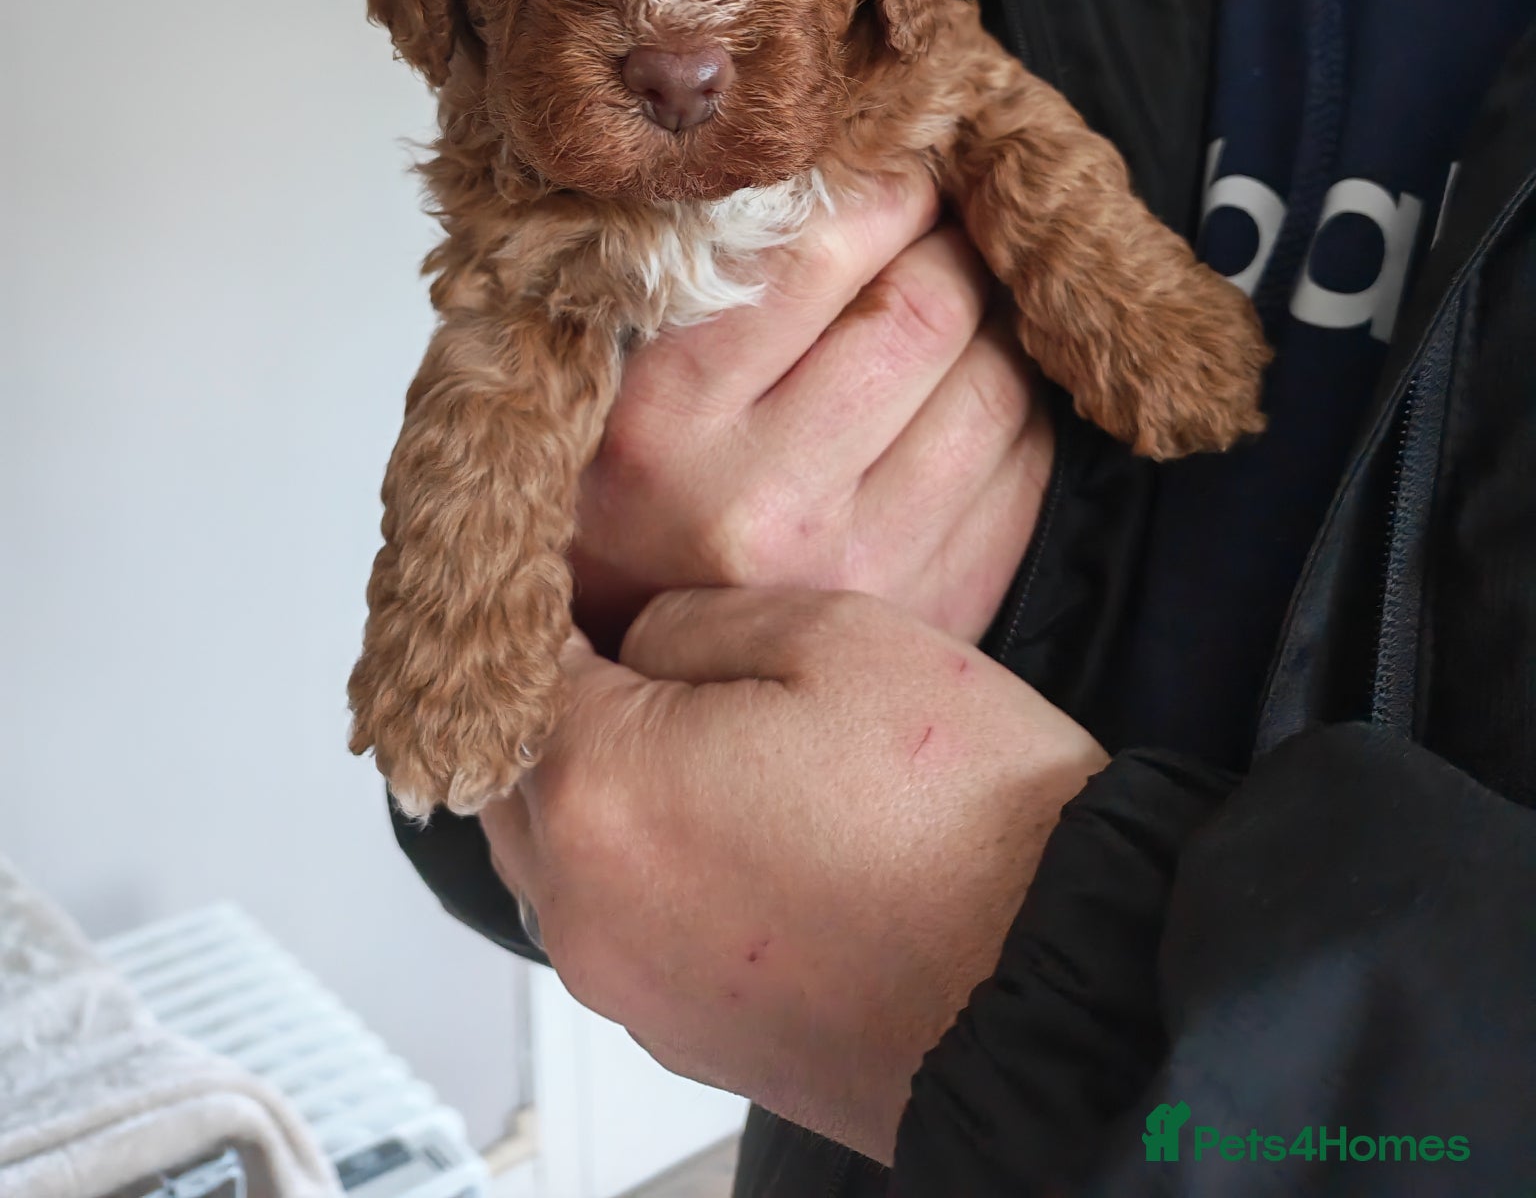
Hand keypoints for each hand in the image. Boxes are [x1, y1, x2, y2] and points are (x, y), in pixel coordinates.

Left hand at [481, 586, 1106, 1163]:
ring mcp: (628, 985)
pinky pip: (619, 922)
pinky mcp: (683, 1034)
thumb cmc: (964, 813)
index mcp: (600, 785)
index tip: (586, 569)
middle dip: (561, 697)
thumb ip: (688, 617)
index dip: (546, 601)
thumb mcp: (830, 632)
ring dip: (602, 784)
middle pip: (510, 766)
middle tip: (644, 641)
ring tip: (706, 732)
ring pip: (559, 850)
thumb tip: (633, 638)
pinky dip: (648, 866)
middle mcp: (583, 903)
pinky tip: (743, 823)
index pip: (507, 664)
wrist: (1063, 989)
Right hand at [573, 171, 1054, 647]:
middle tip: (941, 224)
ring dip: (995, 319)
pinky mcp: (936, 609)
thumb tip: (848, 168)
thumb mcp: (618, 378)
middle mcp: (762, 504)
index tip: (894, 173)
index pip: (819, 257)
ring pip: (997, 383)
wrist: (632, 675)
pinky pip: (1028, 464)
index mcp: (666, 425)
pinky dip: (1017, 403)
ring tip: (958, 302)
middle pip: (926, 311)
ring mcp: (861, 571)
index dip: (884, 192)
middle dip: (951, 244)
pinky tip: (970, 390)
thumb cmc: (621, 493)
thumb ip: (708, 280)